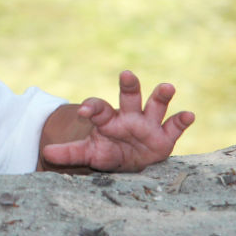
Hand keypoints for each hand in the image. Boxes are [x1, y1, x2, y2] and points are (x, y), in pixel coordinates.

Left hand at [40, 70, 193, 171]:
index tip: (84, 112)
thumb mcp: (89, 154)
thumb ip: (70, 153)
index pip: (98, 108)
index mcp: (108, 119)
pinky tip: (189, 114)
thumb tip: (47, 152)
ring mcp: (148, 124)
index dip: (91, 108)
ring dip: (161, 96)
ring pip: (155, 105)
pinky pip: (174, 126)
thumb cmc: (107, 152)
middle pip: (129, 96)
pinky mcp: (165, 136)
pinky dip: (182, 120)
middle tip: (126, 74)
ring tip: (167, 87)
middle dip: (128, 86)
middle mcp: (129, 116)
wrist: (129, 162)